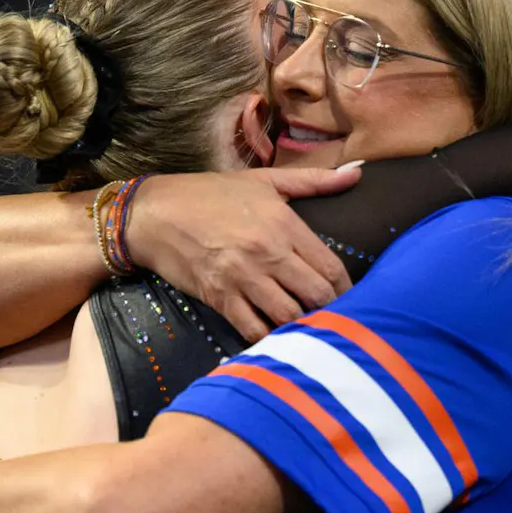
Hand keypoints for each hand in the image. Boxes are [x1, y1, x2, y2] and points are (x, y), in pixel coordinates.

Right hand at [124, 168, 359, 342]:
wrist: (155, 213)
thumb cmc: (212, 195)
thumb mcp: (264, 181)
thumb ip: (314, 181)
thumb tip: (356, 174)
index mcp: (284, 224)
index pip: (331, 267)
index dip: (347, 289)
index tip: (350, 298)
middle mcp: (267, 253)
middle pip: (316, 296)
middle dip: (330, 310)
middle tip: (332, 317)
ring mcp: (242, 277)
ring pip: (288, 316)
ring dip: (301, 326)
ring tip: (308, 328)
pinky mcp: (219, 298)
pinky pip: (252, 329)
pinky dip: (268, 338)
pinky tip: (275, 337)